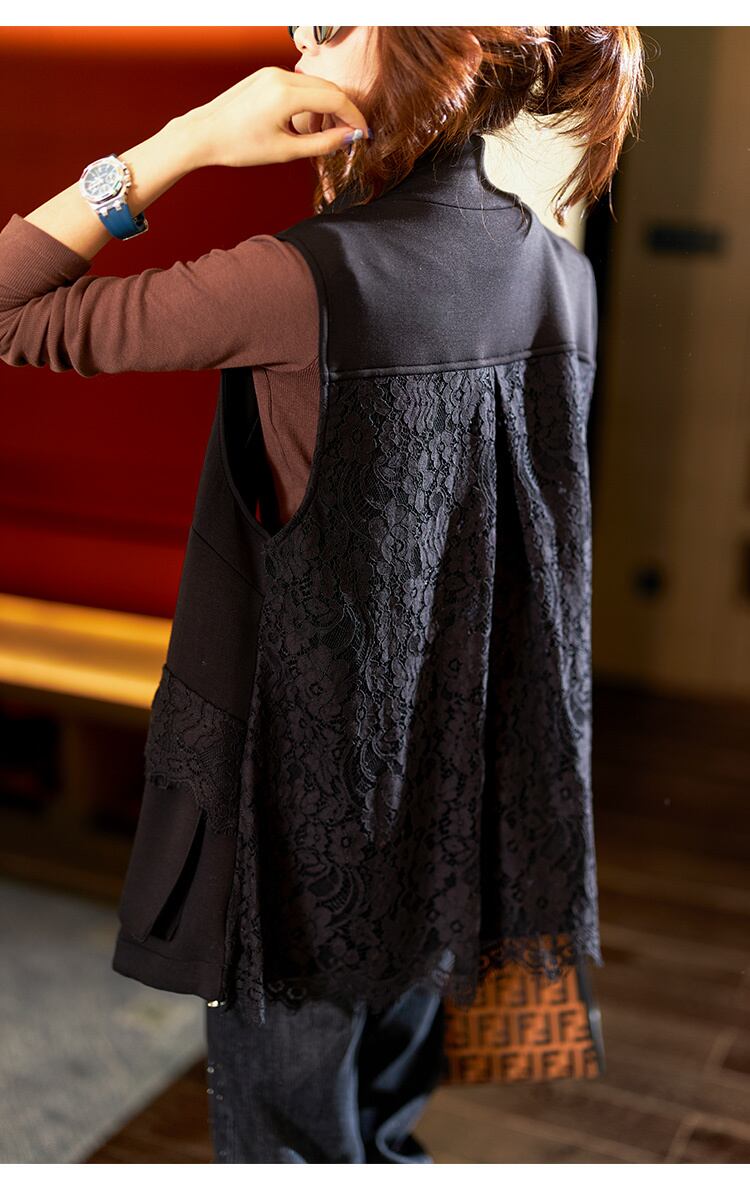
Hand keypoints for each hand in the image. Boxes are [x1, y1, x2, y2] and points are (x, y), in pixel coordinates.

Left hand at [180, 65, 370, 168]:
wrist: (204, 134)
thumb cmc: (239, 146)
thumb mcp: (285, 151)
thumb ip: (322, 143)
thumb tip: (348, 138)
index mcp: (286, 94)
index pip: (335, 100)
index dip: (354, 118)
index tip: (363, 134)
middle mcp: (281, 76)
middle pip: (329, 89)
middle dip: (345, 111)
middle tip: (352, 135)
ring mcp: (272, 73)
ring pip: (316, 85)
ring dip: (329, 106)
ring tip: (332, 133)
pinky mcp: (266, 76)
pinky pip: (300, 84)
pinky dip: (312, 100)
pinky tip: (312, 121)